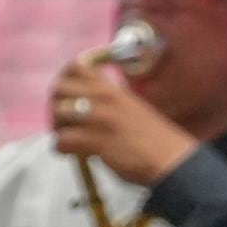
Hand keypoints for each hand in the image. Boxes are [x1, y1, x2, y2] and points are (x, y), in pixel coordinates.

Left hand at [52, 47, 195, 184]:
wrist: (170, 160)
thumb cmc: (152, 139)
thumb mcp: (130, 108)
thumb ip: (106, 102)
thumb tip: (79, 107)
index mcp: (113, 89)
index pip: (76, 66)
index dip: (64, 79)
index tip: (66, 95)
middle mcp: (105, 98)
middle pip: (59, 87)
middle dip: (55, 105)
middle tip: (65, 122)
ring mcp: (100, 118)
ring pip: (58, 112)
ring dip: (58, 128)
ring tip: (70, 139)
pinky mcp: (96, 141)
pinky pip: (62, 140)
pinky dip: (62, 149)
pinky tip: (73, 153)